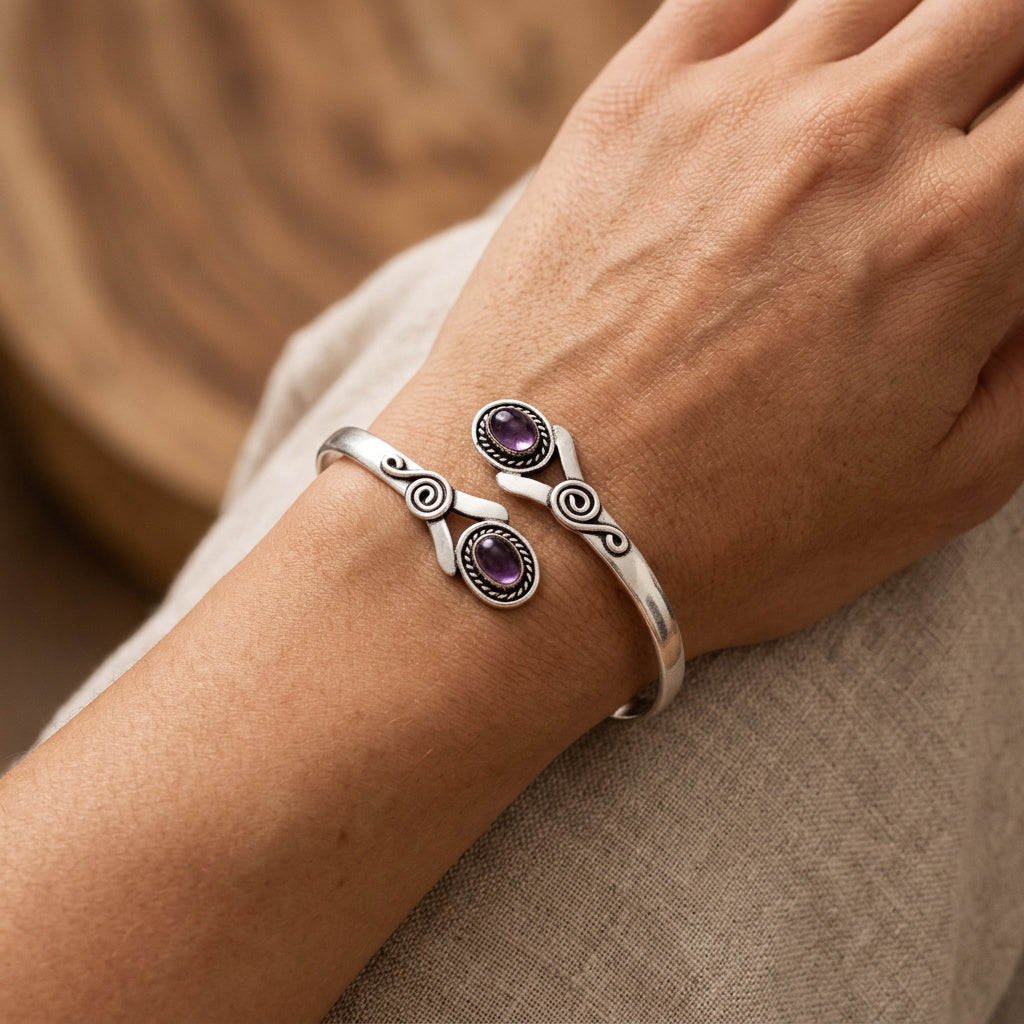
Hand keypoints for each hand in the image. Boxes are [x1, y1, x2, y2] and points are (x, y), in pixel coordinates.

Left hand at [383, 0, 1023, 657]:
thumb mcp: (944, 486)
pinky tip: (794, 60)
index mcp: (959, 234)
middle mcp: (859, 135)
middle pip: (990, 14)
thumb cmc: (737, 532)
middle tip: (962, 138)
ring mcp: (736, 102)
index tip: (1005, 175)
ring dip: (906, 31)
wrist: (541, 518)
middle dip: (996, 67)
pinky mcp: (632, 101)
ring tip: (884, 102)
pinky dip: (789, 8)